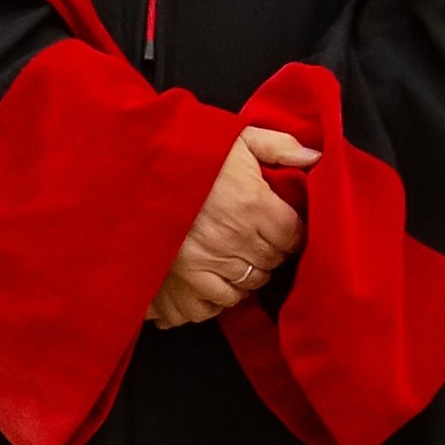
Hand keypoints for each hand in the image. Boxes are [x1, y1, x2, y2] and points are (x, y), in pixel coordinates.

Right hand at [148, 124, 316, 329]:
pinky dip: (214, 299)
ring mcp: (205, 266)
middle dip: (269, 254)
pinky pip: (209, 306)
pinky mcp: (179, 283)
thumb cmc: (184, 153)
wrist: (129, 171)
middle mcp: (234, 241)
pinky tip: (212, 282)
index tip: (281, 226)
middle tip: (256, 241)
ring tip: (236, 262)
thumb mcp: (234, 138)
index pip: (292, 236)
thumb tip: (315, 158)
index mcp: (252, 206)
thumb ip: (277, 146)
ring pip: (245, 287)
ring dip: (245, 277)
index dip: (290, 232)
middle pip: (270, 263)